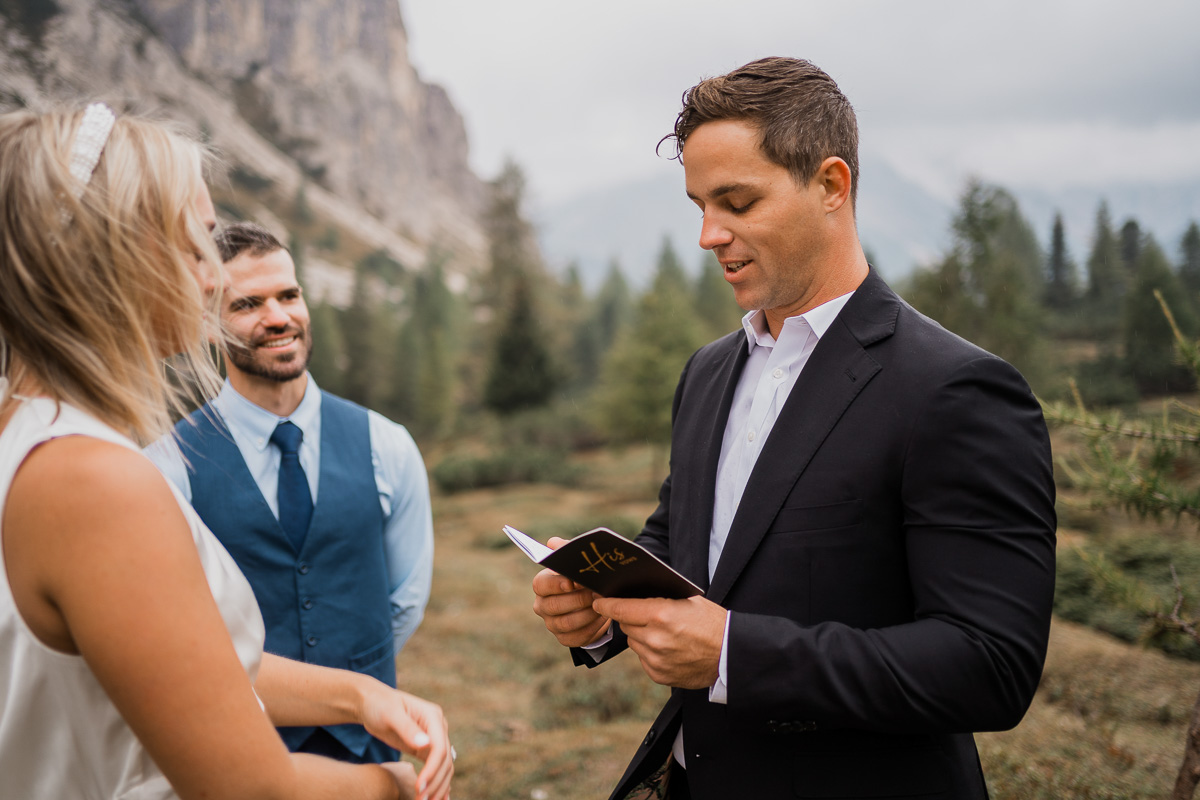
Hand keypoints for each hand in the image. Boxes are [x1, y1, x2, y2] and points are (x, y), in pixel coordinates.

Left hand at [361, 687, 451, 799]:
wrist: (371, 702)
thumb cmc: (379, 705)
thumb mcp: (390, 714)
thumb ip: (407, 728)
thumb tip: (425, 743)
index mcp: (433, 717)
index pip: (439, 748)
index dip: (432, 770)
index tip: (420, 787)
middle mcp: (438, 727)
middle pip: (445, 760)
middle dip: (435, 783)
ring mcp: (434, 737)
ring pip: (444, 767)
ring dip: (438, 787)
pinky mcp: (426, 748)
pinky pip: (436, 768)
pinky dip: (438, 783)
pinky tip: (437, 799)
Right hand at [532, 537, 611, 647]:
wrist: (593, 601)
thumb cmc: (583, 578)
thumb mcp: (577, 564)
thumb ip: (566, 550)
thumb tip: (552, 543)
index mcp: (542, 585)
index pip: (540, 585)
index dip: (557, 584)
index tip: (574, 581)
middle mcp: (542, 606)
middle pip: (554, 605)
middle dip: (578, 599)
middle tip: (597, 592)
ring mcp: (552, 624)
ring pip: (567, 622)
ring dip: (587, 613)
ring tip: (603, 605)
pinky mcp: (565, 638)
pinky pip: (578, 636)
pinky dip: (592, 627)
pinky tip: (603, 617)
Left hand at [592, 595, 726, 688]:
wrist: (731, 654)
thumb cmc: (712, 622)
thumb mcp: (688, 600)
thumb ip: (659, 598)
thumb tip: (634, 593)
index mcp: (660, 615)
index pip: (620, 608)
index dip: (606, 604)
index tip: (599, 601)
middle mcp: (654, 638)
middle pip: (625, 625)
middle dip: (630, 618)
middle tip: (645, 615)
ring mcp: (655, 659)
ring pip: (634, 643)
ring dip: (641, 636)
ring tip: (663, 633)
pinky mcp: (659, 675)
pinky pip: (643, 659)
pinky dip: (650, 653)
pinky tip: (669, 649)